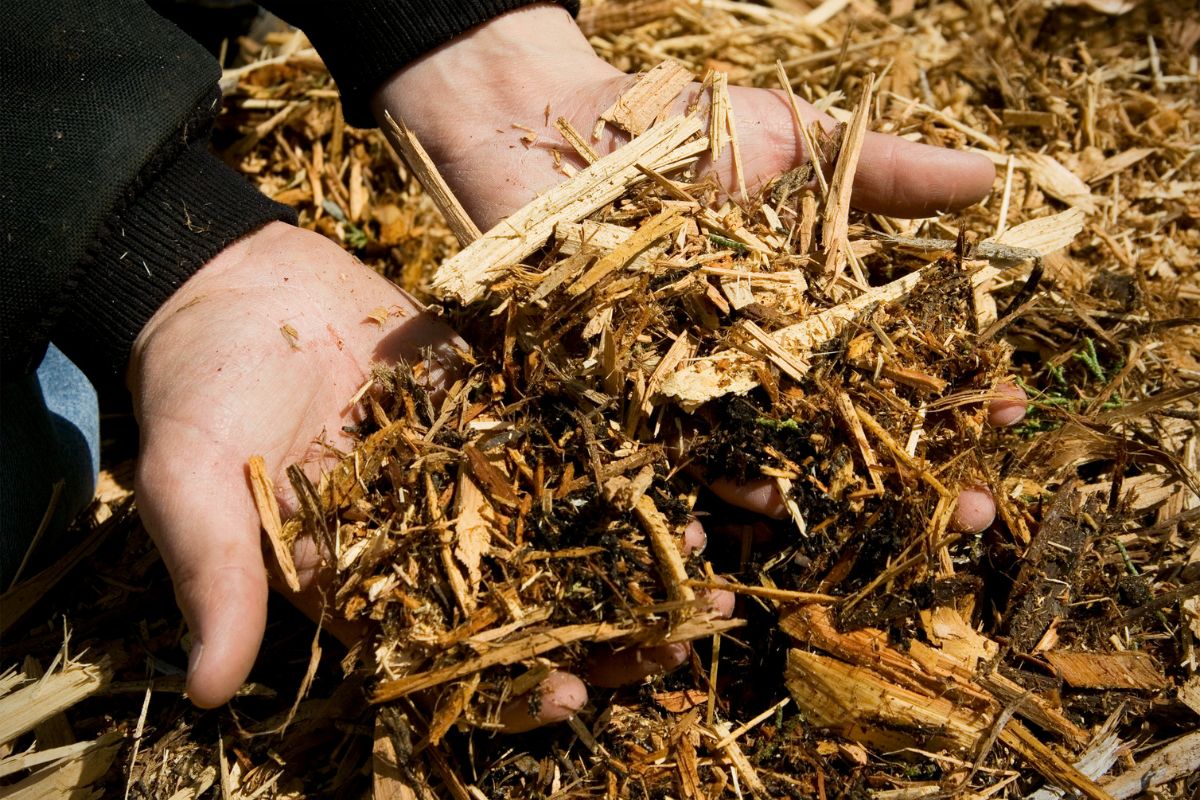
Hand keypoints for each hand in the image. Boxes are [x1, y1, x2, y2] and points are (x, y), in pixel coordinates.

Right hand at [128, 222, 733, 725]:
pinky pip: (570, 438)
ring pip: (567, 526)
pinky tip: (690, 466)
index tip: (571, 694)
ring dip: (638, 549)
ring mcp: (473, 473)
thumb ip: (215, 577)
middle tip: (684, 639)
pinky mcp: (499, 406)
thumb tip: (203, 688)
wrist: (233, 285)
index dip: (508, 685)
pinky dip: (629, 454)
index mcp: (367, 583)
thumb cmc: (198, 390)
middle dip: (608, 624)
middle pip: (532, 601)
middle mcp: (432, 540)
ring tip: (707, 565)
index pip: (448, 657)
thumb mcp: (193, 486)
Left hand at [372, 6, 1023, 527]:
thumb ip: (880, 173)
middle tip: (973, 509)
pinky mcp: (622, 398)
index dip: (956, 385)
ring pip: (761, 454)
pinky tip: (752, 509)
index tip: (1012, 405)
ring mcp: (692, 386)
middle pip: (842, 425)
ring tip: (867, 521)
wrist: (552, 127)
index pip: (896, 358)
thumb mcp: (791, 141)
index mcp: (807, 305)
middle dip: (910, 467)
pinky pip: (667, 454)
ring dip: (817, 493)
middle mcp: (758, 359)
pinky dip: (705, 485)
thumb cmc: (678, 127)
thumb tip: (991, 176)